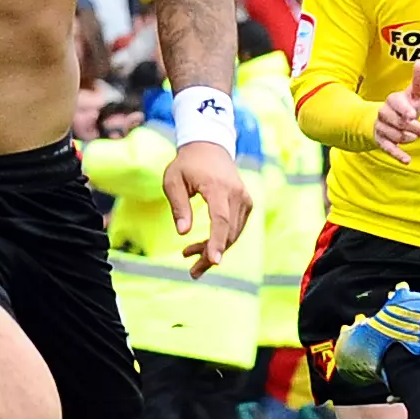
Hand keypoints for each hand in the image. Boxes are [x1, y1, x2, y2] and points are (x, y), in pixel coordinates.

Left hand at [164, 140, 250, 275]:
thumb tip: (182, 232)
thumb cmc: (187, 164)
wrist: (209, 147)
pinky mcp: (246, 204)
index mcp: (218, 187)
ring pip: (233, 234)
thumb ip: (178, 206)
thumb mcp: (173, 180)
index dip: (216, 242)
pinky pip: (235, 228)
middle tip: (192, 271)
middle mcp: (237, 194)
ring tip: (188, 254)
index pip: (221, 219)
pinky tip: (201, 245)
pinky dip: (221, 239)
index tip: (213, 261)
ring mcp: (244, 199)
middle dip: (211, 254)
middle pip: (228, 232)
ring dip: (213, 248)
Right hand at [368, 62, 419, 162]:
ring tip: (414, 136)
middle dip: (416, 128)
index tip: (413, 115)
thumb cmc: (405, 106)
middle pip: (400, 122)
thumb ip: (418, 80)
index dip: (404, 110)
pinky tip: (408, 161)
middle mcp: (384, 113)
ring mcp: (382, 128)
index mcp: (392, 100)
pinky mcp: (381, 141)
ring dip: (407, 138)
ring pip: (396, 135)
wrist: (384, 121)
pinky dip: (398, 154)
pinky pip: (388, 149)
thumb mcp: (412, 94)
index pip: (396, 104)